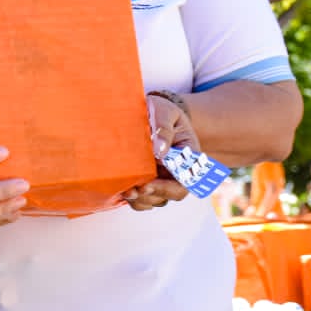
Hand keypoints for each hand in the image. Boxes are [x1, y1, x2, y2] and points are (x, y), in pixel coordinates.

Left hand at [126, 93, 196, 211]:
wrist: (153, 111)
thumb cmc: (162, 111)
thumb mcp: (165, 112)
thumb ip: (164, 129)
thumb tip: (160, 150)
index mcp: (189, 158)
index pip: (184, 181)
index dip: (166, 188)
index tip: (147, 185)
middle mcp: (178, 172)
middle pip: (170, 195)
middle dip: (150, 196)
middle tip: (131, 191)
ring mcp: (163, 177)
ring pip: (155, 199)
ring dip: (140, 200)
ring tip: (125, 191)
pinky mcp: (148, 179)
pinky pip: (143, 196)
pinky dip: (133, 197)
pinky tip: (121, 189)